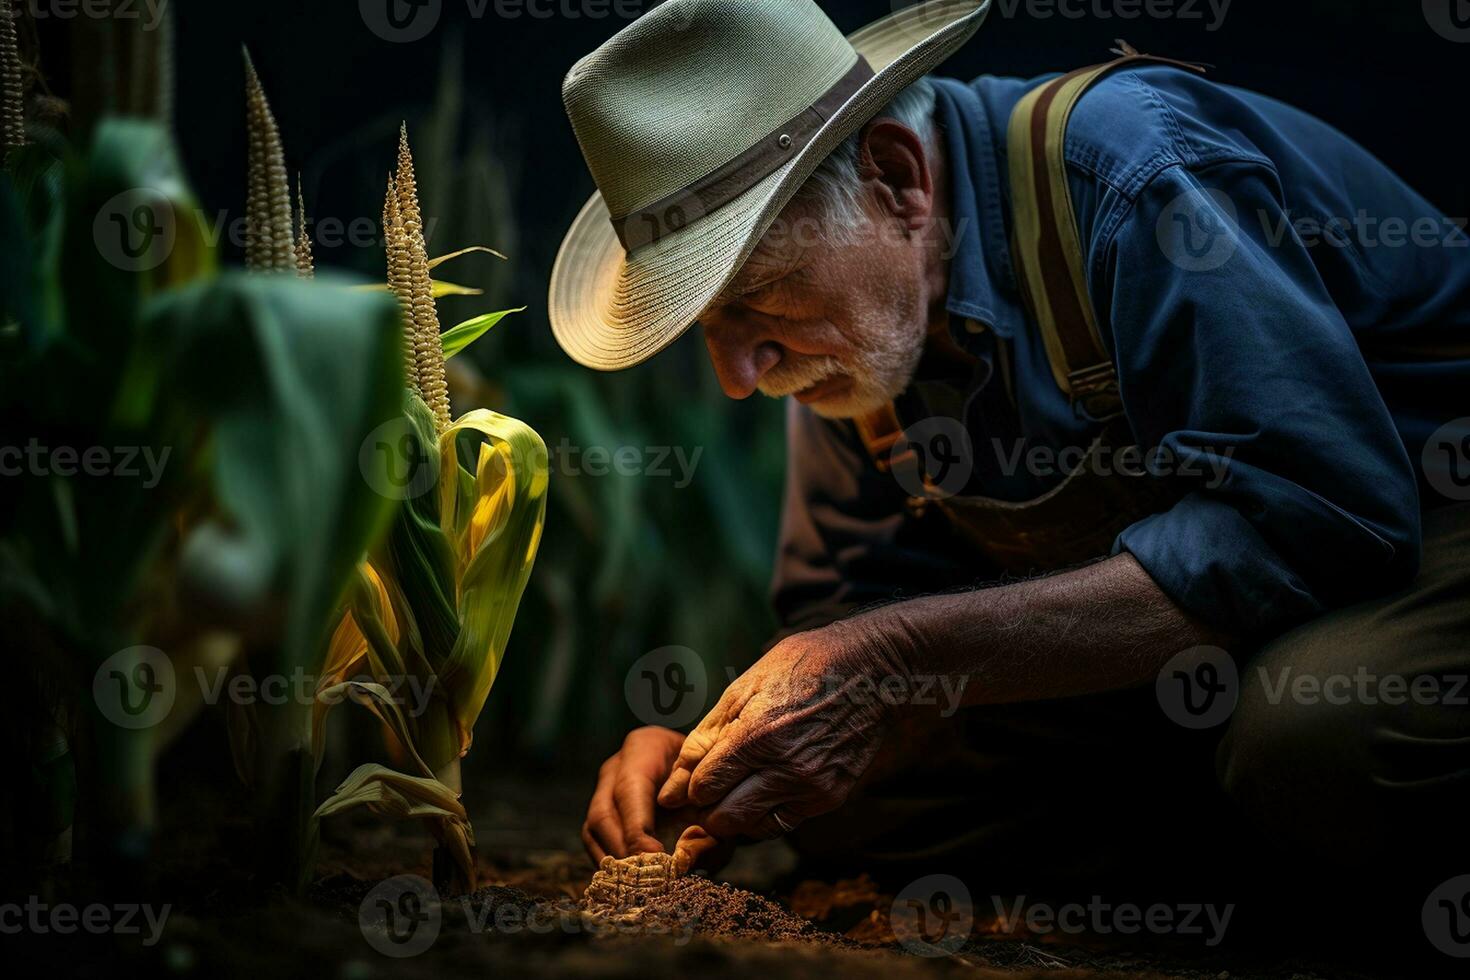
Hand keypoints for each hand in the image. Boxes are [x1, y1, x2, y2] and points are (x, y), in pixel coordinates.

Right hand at [581, 726, 733, 872]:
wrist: (702, 766)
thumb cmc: (710, 777)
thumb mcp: (716, 790)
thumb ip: (709, 819)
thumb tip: (689, 859)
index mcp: (643, 749)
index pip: (630, 790)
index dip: (638, 828)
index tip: (656, 858)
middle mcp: (615, 769)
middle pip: (603, 814)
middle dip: (624, 851)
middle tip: (646, 880)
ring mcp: (603, 791)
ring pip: (593, 832)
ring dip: (616, 864)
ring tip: (640, 887)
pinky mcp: (602, 816)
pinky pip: (597, 845)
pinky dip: (614, 867)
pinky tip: (634, 884)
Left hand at [657, 619, 905, 838]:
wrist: (869, 672)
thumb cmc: (801, 668)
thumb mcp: (743, 689)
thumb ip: (706, 737)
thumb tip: (674, 784)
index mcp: (757, 736)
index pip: (705, 788)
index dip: (690, 787)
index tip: (694, 778)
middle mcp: (785, 769)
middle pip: (724, 817)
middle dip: (707, 809)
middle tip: (708, 791)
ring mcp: (811, 787)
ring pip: (753, 827)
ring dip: (736, 815)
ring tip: (735, 790)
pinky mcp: (830, 797)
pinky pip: (783, 823)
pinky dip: (765, 814)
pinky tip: (763, 790)